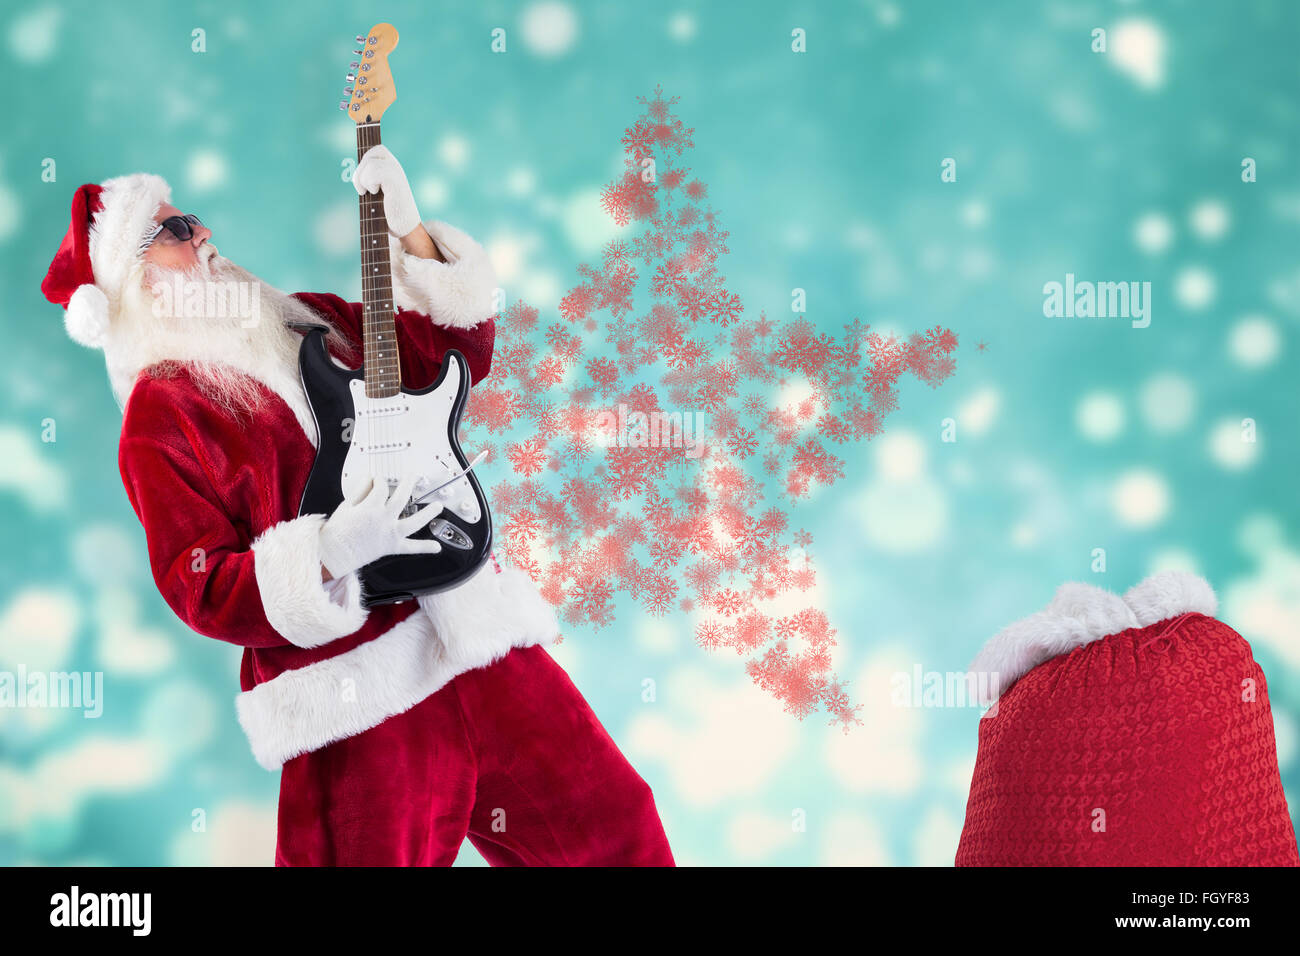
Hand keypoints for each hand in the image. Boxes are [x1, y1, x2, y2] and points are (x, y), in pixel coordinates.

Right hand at [318, 474, 440, 578]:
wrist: (335, 555)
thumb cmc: (337, 533)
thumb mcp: (345, 506)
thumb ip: (360, 491)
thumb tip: (368, 479)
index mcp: (371, 507)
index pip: (381, 487)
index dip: (379, 480)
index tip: (378, 479)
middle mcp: (384, 519)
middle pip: (402, 497)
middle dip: (409, 483)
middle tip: (414, 476)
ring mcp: (391, 533)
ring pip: (414, 521)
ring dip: (428, 513)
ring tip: (439, 506)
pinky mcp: (392, 546)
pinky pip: (411, 548)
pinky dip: (424, 548)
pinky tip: (437, 547)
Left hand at [352, 145, 421, 237]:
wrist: (404, 228)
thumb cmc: (388, 213)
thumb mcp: (376, 191)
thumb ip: (369, 177)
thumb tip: (354, 173)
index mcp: (391, 166)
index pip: (375, 149)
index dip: (364, 162)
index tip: (365, 183)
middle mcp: (396, 166)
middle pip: (370, 154)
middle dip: (360, 172)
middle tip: (364, 190)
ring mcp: (397, 172)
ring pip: (369, 163)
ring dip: (363, 181)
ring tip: (371, 193)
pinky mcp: (395, 180)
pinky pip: (374, 171)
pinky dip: (369, 183)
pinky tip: (376, 193)